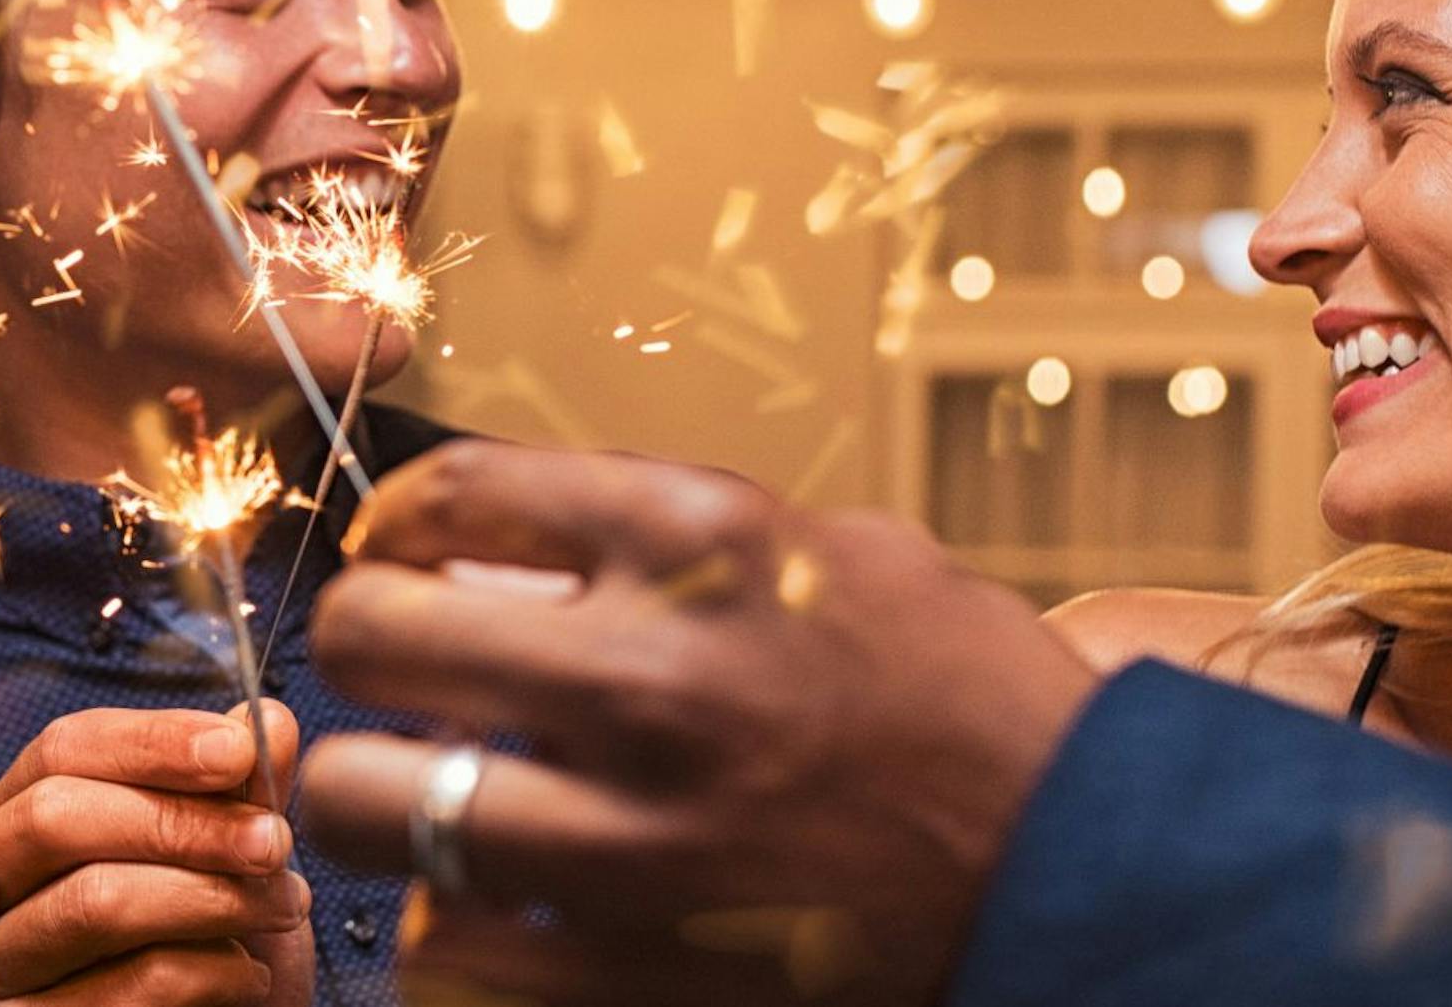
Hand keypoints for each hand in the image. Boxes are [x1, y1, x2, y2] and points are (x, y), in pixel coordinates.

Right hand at [0, 704, 311, 1006]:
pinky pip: (128, 986)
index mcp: (21, 815)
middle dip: (179, 821)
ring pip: (93, 902)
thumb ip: (240, 788)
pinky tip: (250, 972)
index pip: (63, 750)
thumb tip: (268, 718)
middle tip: (273, 841)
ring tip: (283, 904)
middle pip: (57, 817)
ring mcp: (4, 962)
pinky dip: (212, 971)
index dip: (152, 742)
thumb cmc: (207, 939)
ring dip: (212, 896)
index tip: (239, 750)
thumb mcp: (228, 853)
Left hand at [293, 443, 1096, 1006]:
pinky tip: (497, 907)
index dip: (396, 528)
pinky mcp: (645, 973)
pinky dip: (449, 932)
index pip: (451, 492)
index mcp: (706, 542)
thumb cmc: (958, 703)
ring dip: (384, 801)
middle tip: (404, 682)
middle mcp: (661, 678)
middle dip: (365, 653)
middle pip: (371, 637)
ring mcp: (645, 839)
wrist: (1085, 865)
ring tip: (434, 800)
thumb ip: (657, 536)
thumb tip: (485, 551)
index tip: (401, 556)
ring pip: (370, 804)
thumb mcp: (829, 554)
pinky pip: (446, 952)